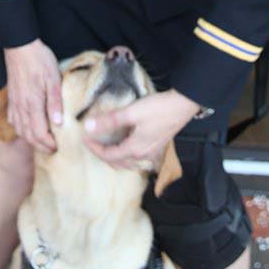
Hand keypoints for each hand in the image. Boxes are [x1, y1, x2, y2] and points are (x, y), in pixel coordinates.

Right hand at [3, 39, 62, 153]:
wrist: (20, 46)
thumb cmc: (38, 59)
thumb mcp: (53, 78)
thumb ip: (55, 102)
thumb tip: (59, 123)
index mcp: (33, 103)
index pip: (40, 134)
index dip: (49, 144)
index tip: (59, 146)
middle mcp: (21, 107)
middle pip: (29, 136)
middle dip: (41, 146)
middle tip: (53, 149)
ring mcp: (14, 104)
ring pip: (20, 130)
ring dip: (31, 140)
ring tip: (43, 141)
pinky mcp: (11, 99)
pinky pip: (13, 121)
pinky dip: (21, 129)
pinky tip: (28, 128)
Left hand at [82, 89, 199, 169]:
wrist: (183, 105)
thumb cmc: (158, 108)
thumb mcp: (131, 112)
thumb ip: (109, 121)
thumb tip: (89, 127)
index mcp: (135, 149)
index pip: (109, 155)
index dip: (94, 148)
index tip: (84, 139)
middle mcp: (143, 155)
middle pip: (118, 163)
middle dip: (103, 155)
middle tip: (93, 144)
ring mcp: (153, 152)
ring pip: (129, 163)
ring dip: (116, 158)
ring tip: (107, 146)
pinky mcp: (159, 146)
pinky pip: (139, 158)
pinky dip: (128, 156)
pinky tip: (128, 145)